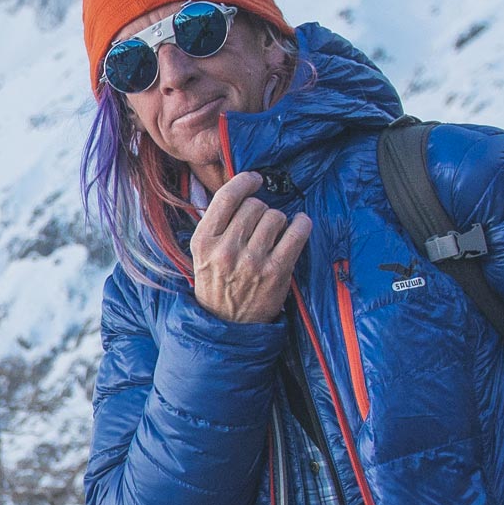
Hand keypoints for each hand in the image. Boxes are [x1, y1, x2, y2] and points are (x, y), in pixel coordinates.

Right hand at [191, 171, 311, 323]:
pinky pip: (296, 232)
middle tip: (259, 224)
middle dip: (260, 210)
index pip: (226, 196)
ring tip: (273, 234)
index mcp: (204, 241)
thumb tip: (241, 187)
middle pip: (254, 206)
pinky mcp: (276, 271)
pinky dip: (301, 224)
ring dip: (278, 221)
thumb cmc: (217, 283)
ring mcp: (252, 261)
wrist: (227, 324)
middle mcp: (226, 250)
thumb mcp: (202, 252)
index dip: (244, 181)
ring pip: (275, 216)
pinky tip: (298, 225)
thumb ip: (216, 222)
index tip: (254, 180)